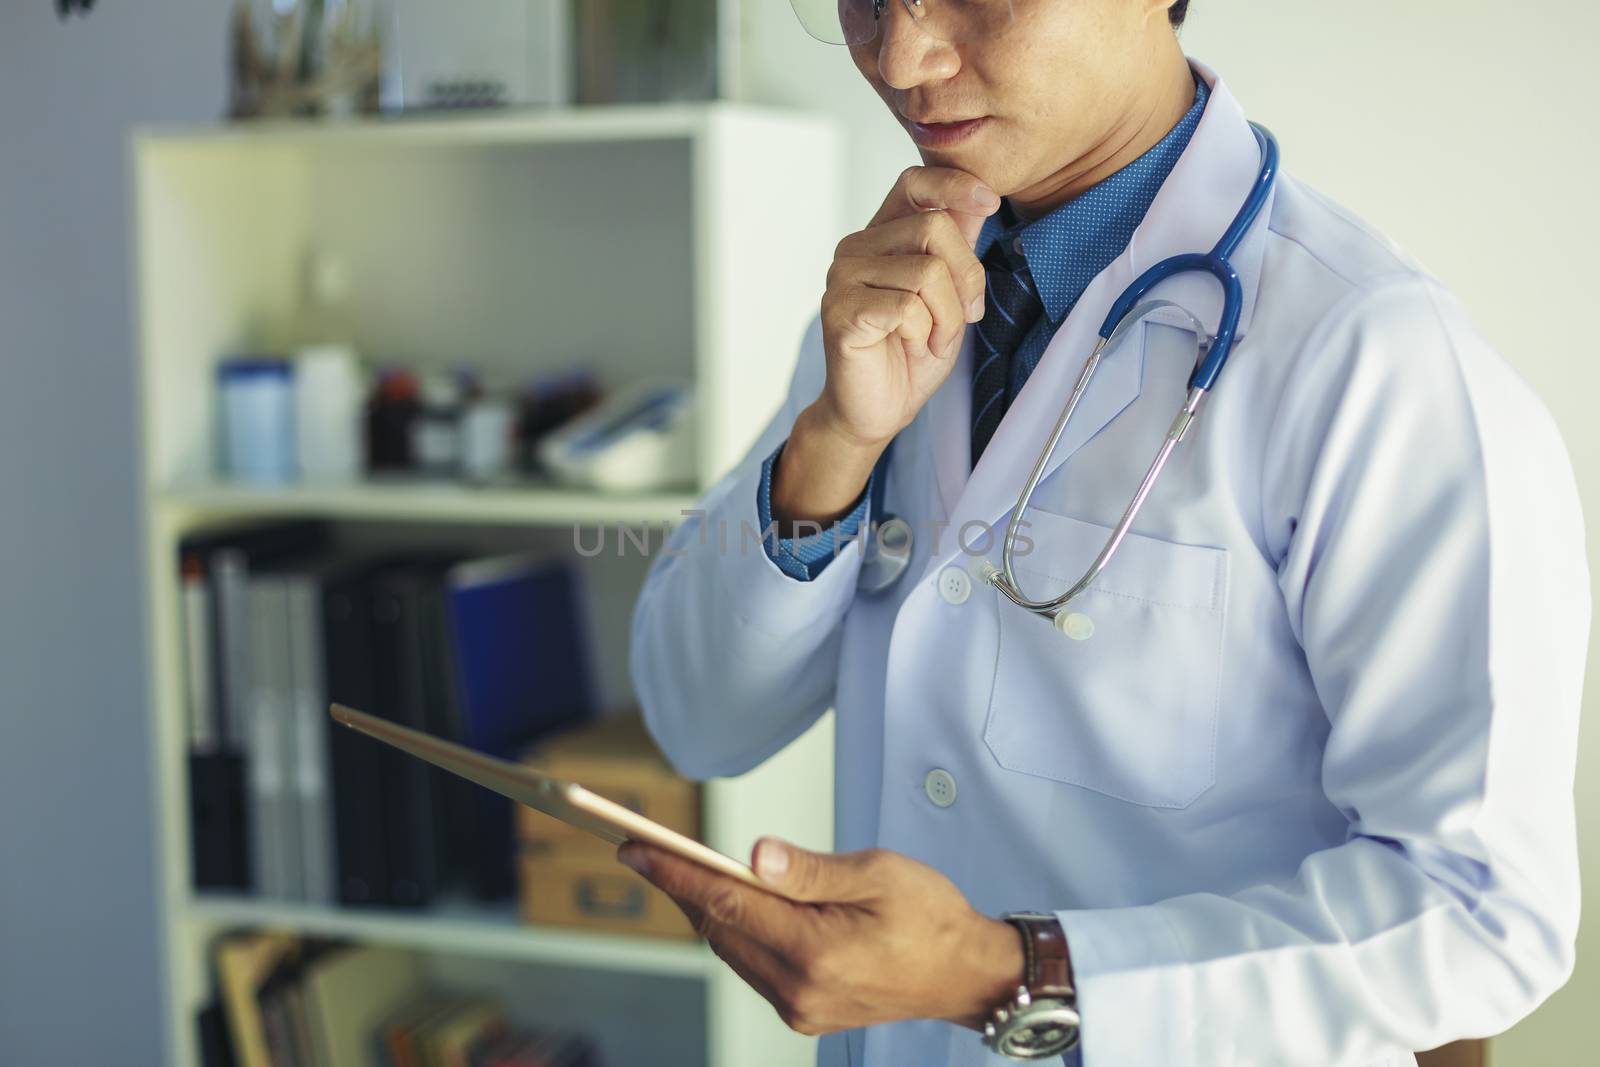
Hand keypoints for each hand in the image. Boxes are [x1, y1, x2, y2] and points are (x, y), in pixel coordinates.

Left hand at [616, 836, 1023, 1035]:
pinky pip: (753, 966)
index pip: (727, 904)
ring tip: (680, 868)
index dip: (676, 873)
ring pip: (731, 949)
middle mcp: (799, 990)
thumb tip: (756, 856)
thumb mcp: (878, 873)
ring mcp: (799, 1008)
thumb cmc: (932, 916)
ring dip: (707, 909)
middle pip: (720, 929)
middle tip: (645, 849)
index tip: (636, 848)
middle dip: (681, 886)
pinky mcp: (804, 1012)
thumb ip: (810, 869)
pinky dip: (735, 931)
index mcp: (816, 953)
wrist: (968, 974)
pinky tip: (730, 902)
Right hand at [773, 167, 999, 526]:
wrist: (876, 411)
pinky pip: (907, 306)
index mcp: (880, 235)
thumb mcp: (949, 294)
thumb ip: (957, 248)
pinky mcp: (840, 312)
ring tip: (932, 338)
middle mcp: (855, 249)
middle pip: (934, 227)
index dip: (955, 184)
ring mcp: (842, 279)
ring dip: (947, 315)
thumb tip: (978, 199)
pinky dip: (925, 332)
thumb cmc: (910, 353)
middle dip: (967, 276)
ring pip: (927, 271)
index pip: (914, 182)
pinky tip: (912, 346)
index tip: (991, 203)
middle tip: (964, 316)